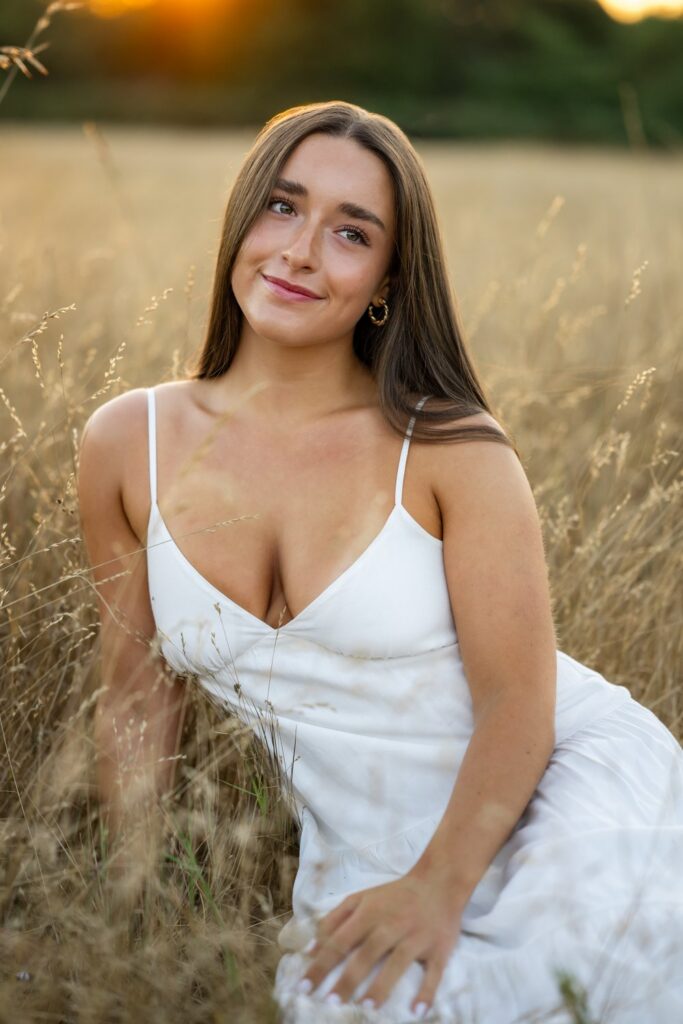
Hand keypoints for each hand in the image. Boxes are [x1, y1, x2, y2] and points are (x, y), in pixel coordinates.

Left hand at [297, 871, 462, 1015]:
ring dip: (382, 986)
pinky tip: (417, 1011)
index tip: (304, 987)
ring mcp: (417, 937)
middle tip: (330, 1002)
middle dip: (347, 979)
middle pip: (366, 954)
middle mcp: (392, 924)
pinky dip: (426, 992)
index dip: (321, 964)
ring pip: (398, 963)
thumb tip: (311, 950)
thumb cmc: (394, 896)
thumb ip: (334, 920)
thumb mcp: (361, 899)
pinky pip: (433, 972)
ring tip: (366, 1008)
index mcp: (370, 912)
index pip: (340, 941)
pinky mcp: (439, 948)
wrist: (438, 882)